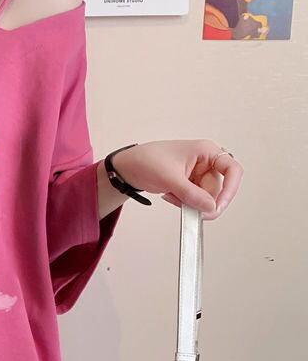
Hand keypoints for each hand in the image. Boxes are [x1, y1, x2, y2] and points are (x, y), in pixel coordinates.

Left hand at [112, 140, 242, 220]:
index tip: (218, 206)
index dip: (230, 189)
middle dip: (202, 201)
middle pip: (217, 188)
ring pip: (205, 197)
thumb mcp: (169, 178)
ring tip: (171, 195)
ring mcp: (198, 173)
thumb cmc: (147, 161)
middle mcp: (206, 161)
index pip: (232, 170)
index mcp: (206, 151)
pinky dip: (184, 202)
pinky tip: (169, 196)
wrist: (128, 167)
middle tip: (189, 209)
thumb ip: (191, 194)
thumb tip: (211, 207)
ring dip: (190, 202)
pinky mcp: (189, 184)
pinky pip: (195, 199)